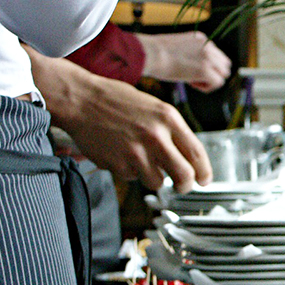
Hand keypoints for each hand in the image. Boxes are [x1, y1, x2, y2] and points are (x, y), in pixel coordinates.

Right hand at [26, 46, 211, 191]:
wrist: (79, 99)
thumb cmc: (116, 101)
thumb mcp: (154, 107)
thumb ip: (172, 131)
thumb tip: (188, 157)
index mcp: (168, 119)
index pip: (197, 153)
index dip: (204, 172)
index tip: (204, 180)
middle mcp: (155, 136)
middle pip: (184, 175)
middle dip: (186, 186)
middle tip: (182, 186)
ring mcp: (136, 152)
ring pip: (157, 182)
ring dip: (151, 176)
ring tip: (139, 158)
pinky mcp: (118, 164)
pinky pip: (131, 177)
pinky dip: (128, 170)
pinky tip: (119, 152)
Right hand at [136, 31, 231, 92]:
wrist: (149, 53)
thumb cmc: (155, 53)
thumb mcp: (177, 47)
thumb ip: (191, 53)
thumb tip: (193, 67)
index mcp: (201, 38)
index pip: (216, 56)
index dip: (207, 66)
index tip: (191, 69)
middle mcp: (208, 46)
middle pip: (224, 65)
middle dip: (213, 73)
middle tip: (194, 77)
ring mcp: (208, 57)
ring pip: (223, 74)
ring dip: (210, 81)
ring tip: (192, 81)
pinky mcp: (205, 70)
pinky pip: (218, 83)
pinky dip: (207, 87)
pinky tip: (192, 84)